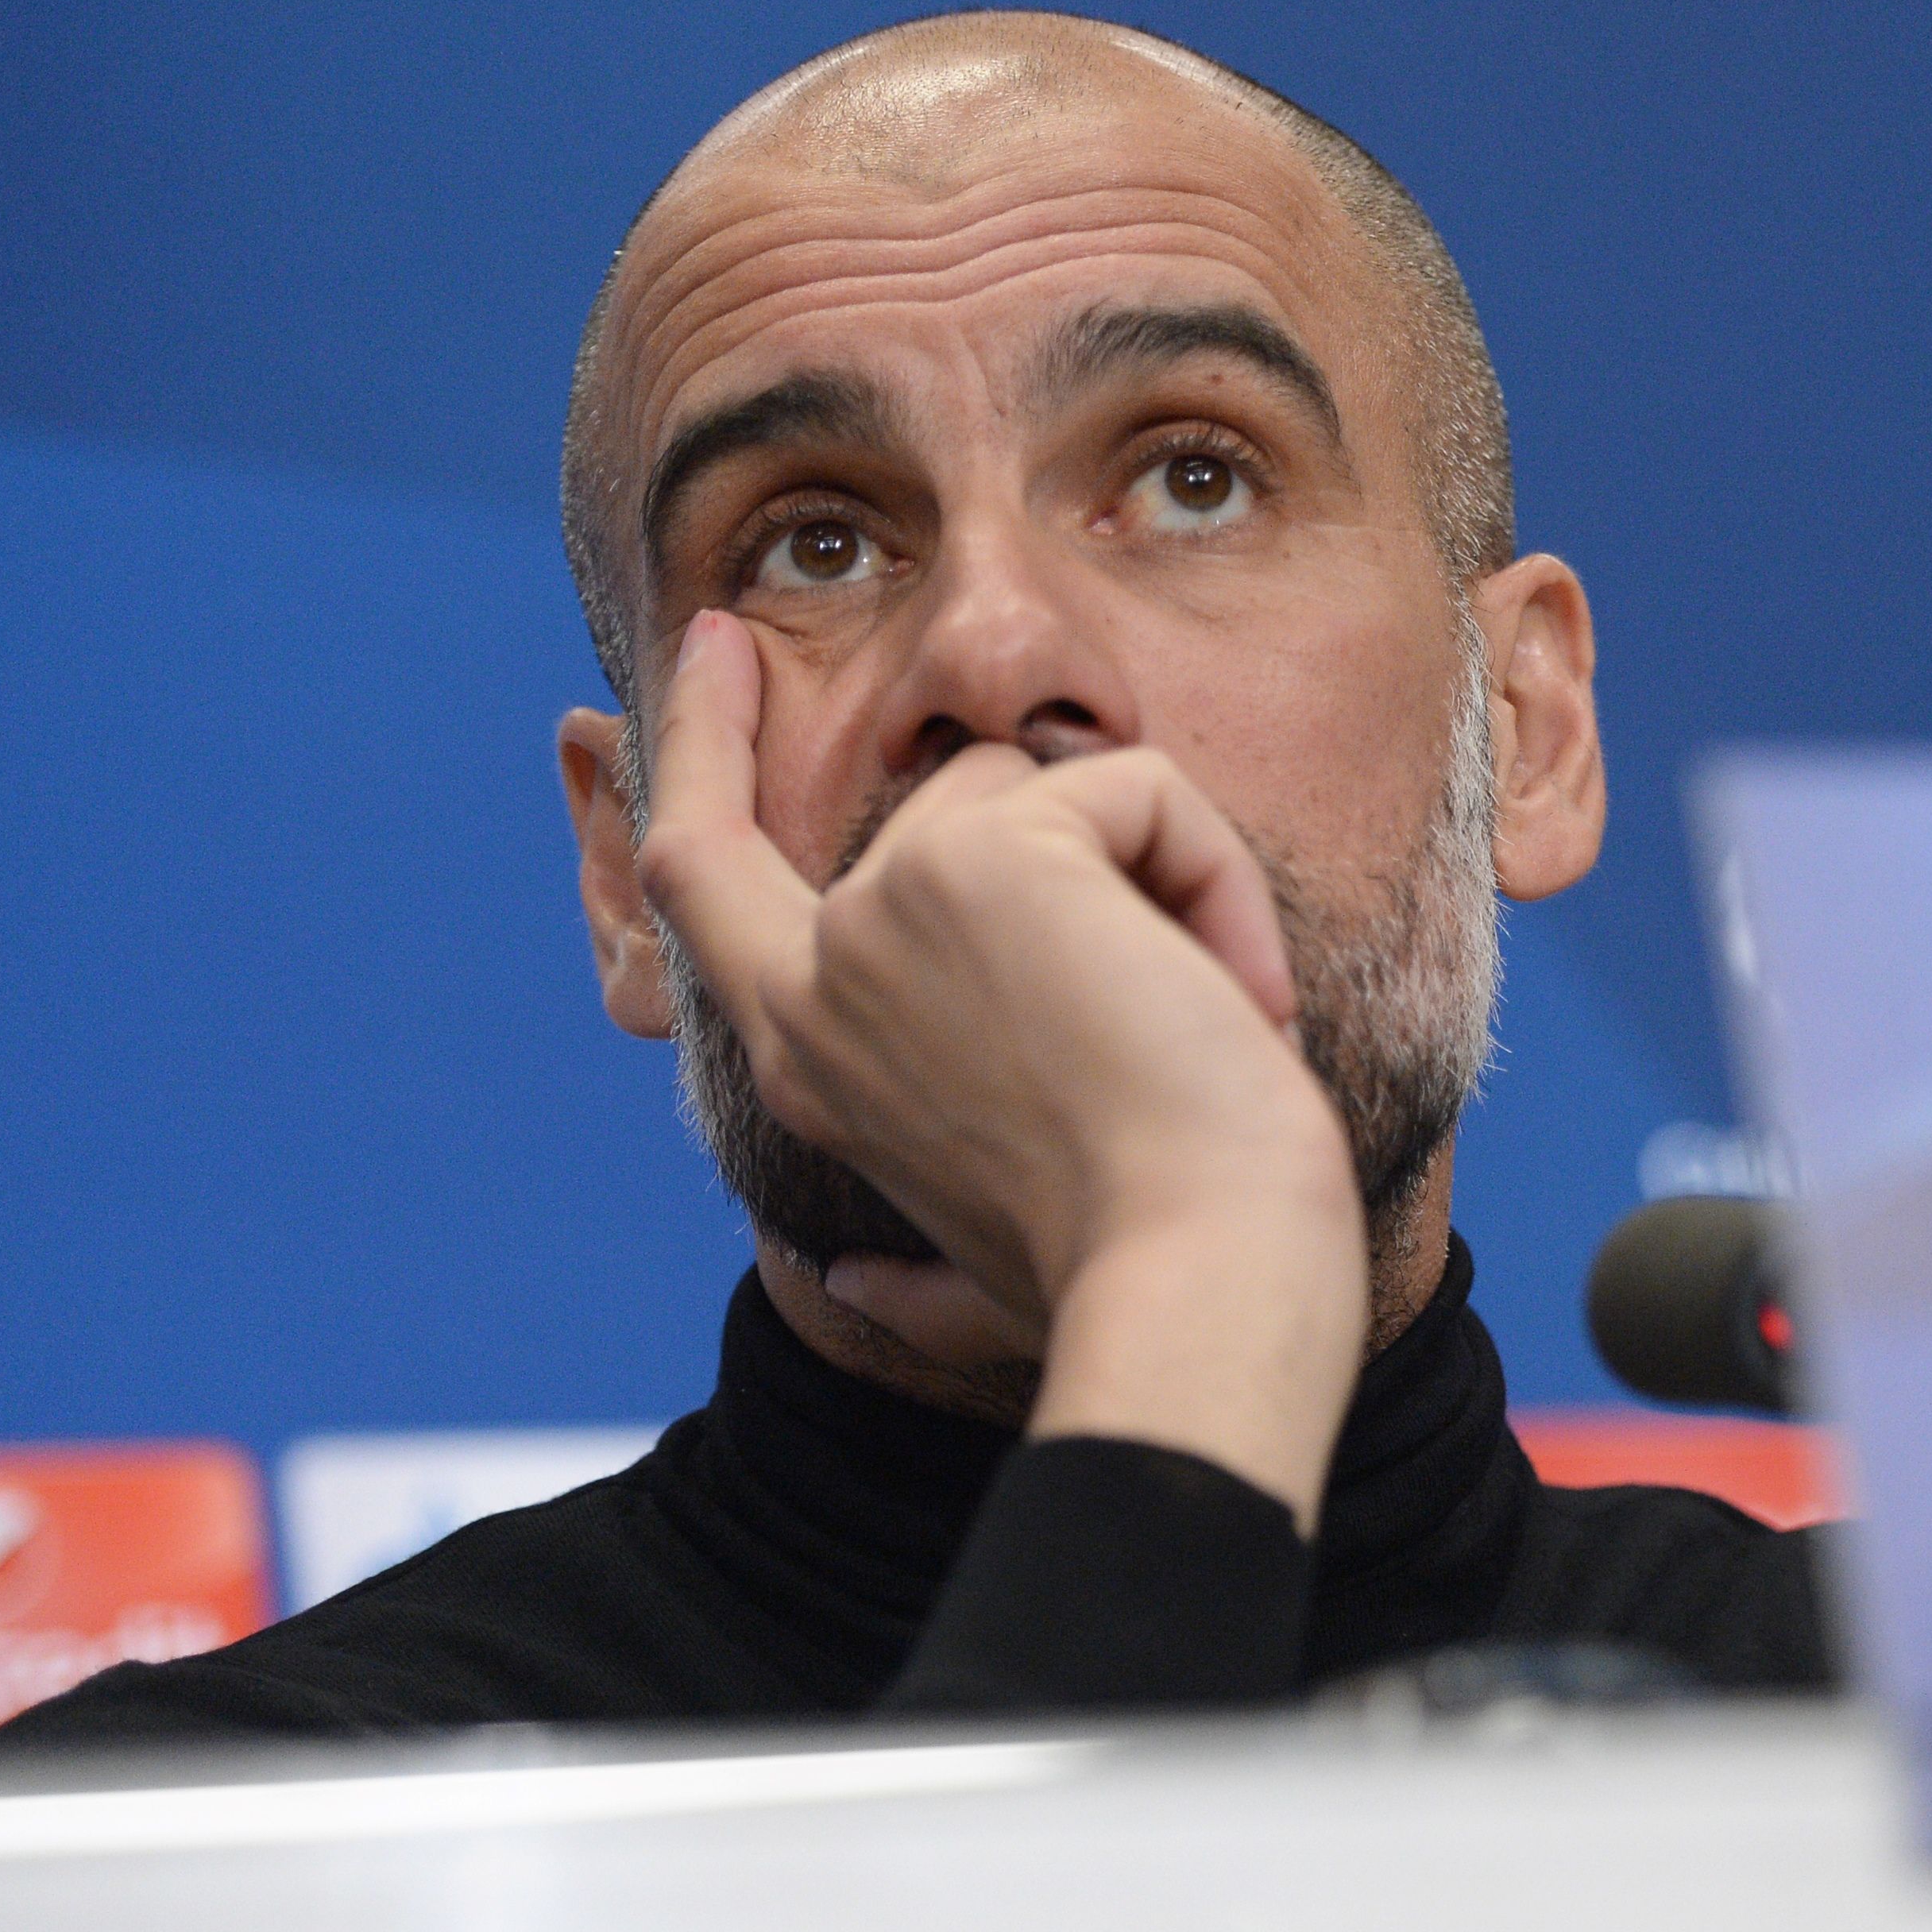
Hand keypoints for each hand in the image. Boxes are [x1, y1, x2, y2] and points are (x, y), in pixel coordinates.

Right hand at [634, 609, 1370, 1521]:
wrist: (1203, 1279)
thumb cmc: (1122, 1282)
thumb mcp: (977, 1273)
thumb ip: (902, 1278)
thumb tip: (837, 1289)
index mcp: (809, 1061)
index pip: (705, 866)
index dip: (699, 743)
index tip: (720, 643)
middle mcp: (822, 977)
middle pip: (954, 798)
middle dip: (1080, 829)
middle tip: (1202, 974)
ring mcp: (886, 909)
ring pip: (1057, 786)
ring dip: (1173, 888)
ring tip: (1211, 1031)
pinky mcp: (987, 859)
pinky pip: (1139, 788)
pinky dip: (1218, 882)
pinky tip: (1232, 1003)